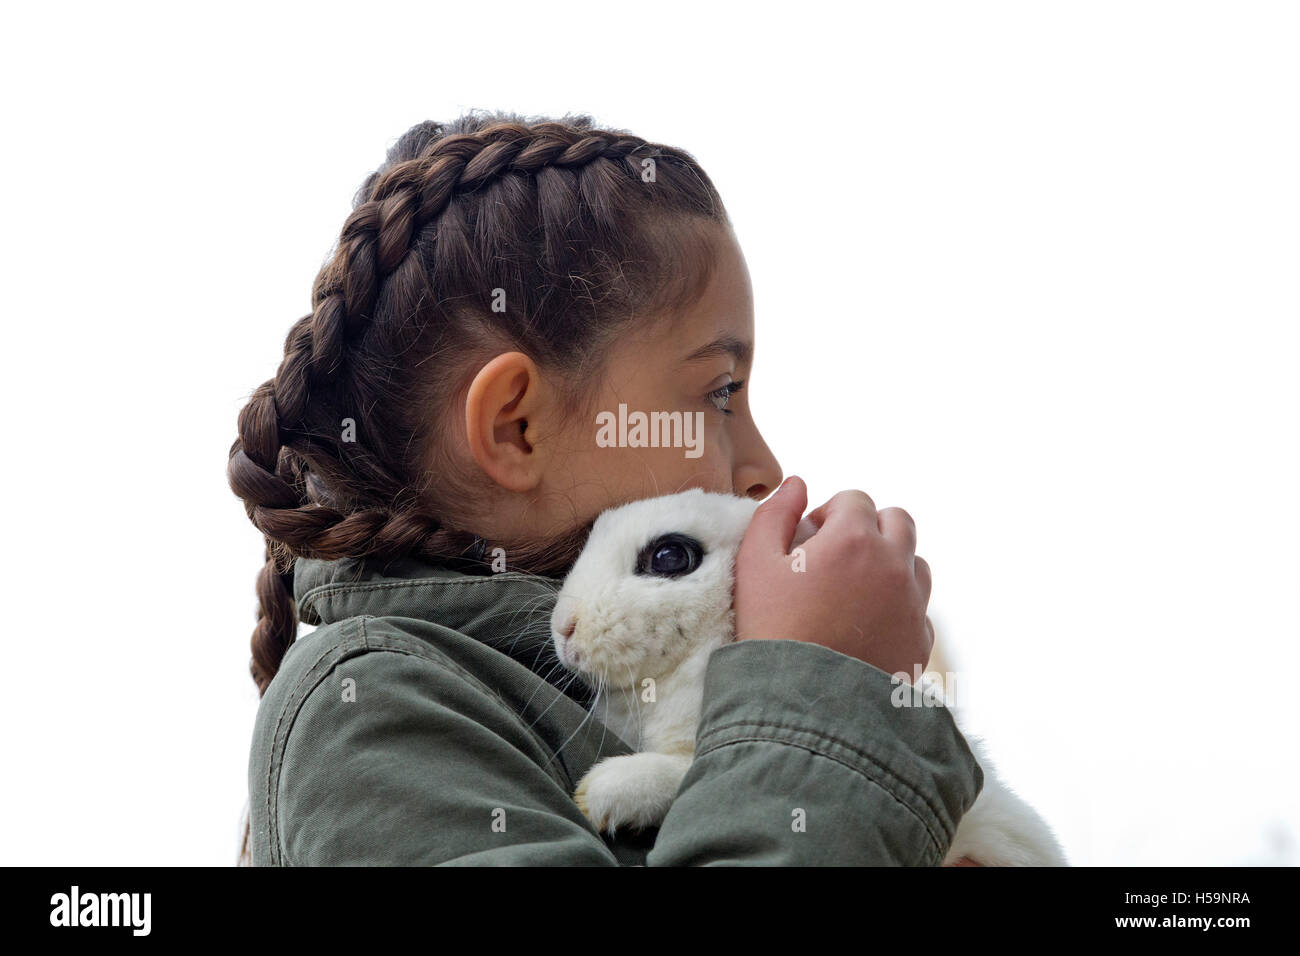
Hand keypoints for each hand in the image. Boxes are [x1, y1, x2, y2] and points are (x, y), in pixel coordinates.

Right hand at [733, 476, 933, 678]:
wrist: (803, 706)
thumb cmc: (771, 631)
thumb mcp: (753, 564)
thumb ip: (773, 514)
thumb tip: (797, 484)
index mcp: (855, 538)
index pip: (854, 499)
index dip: (827, 514)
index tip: (808, 541)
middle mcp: (894, 565)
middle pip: (897, 521)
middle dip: (869, 528)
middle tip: (836, 557)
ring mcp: (914, 604)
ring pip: (916, 563)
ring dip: (890, 564)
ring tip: (854, 591)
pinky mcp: (921, 642)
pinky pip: (918, 609)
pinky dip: (898, 608)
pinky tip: (866, 627)